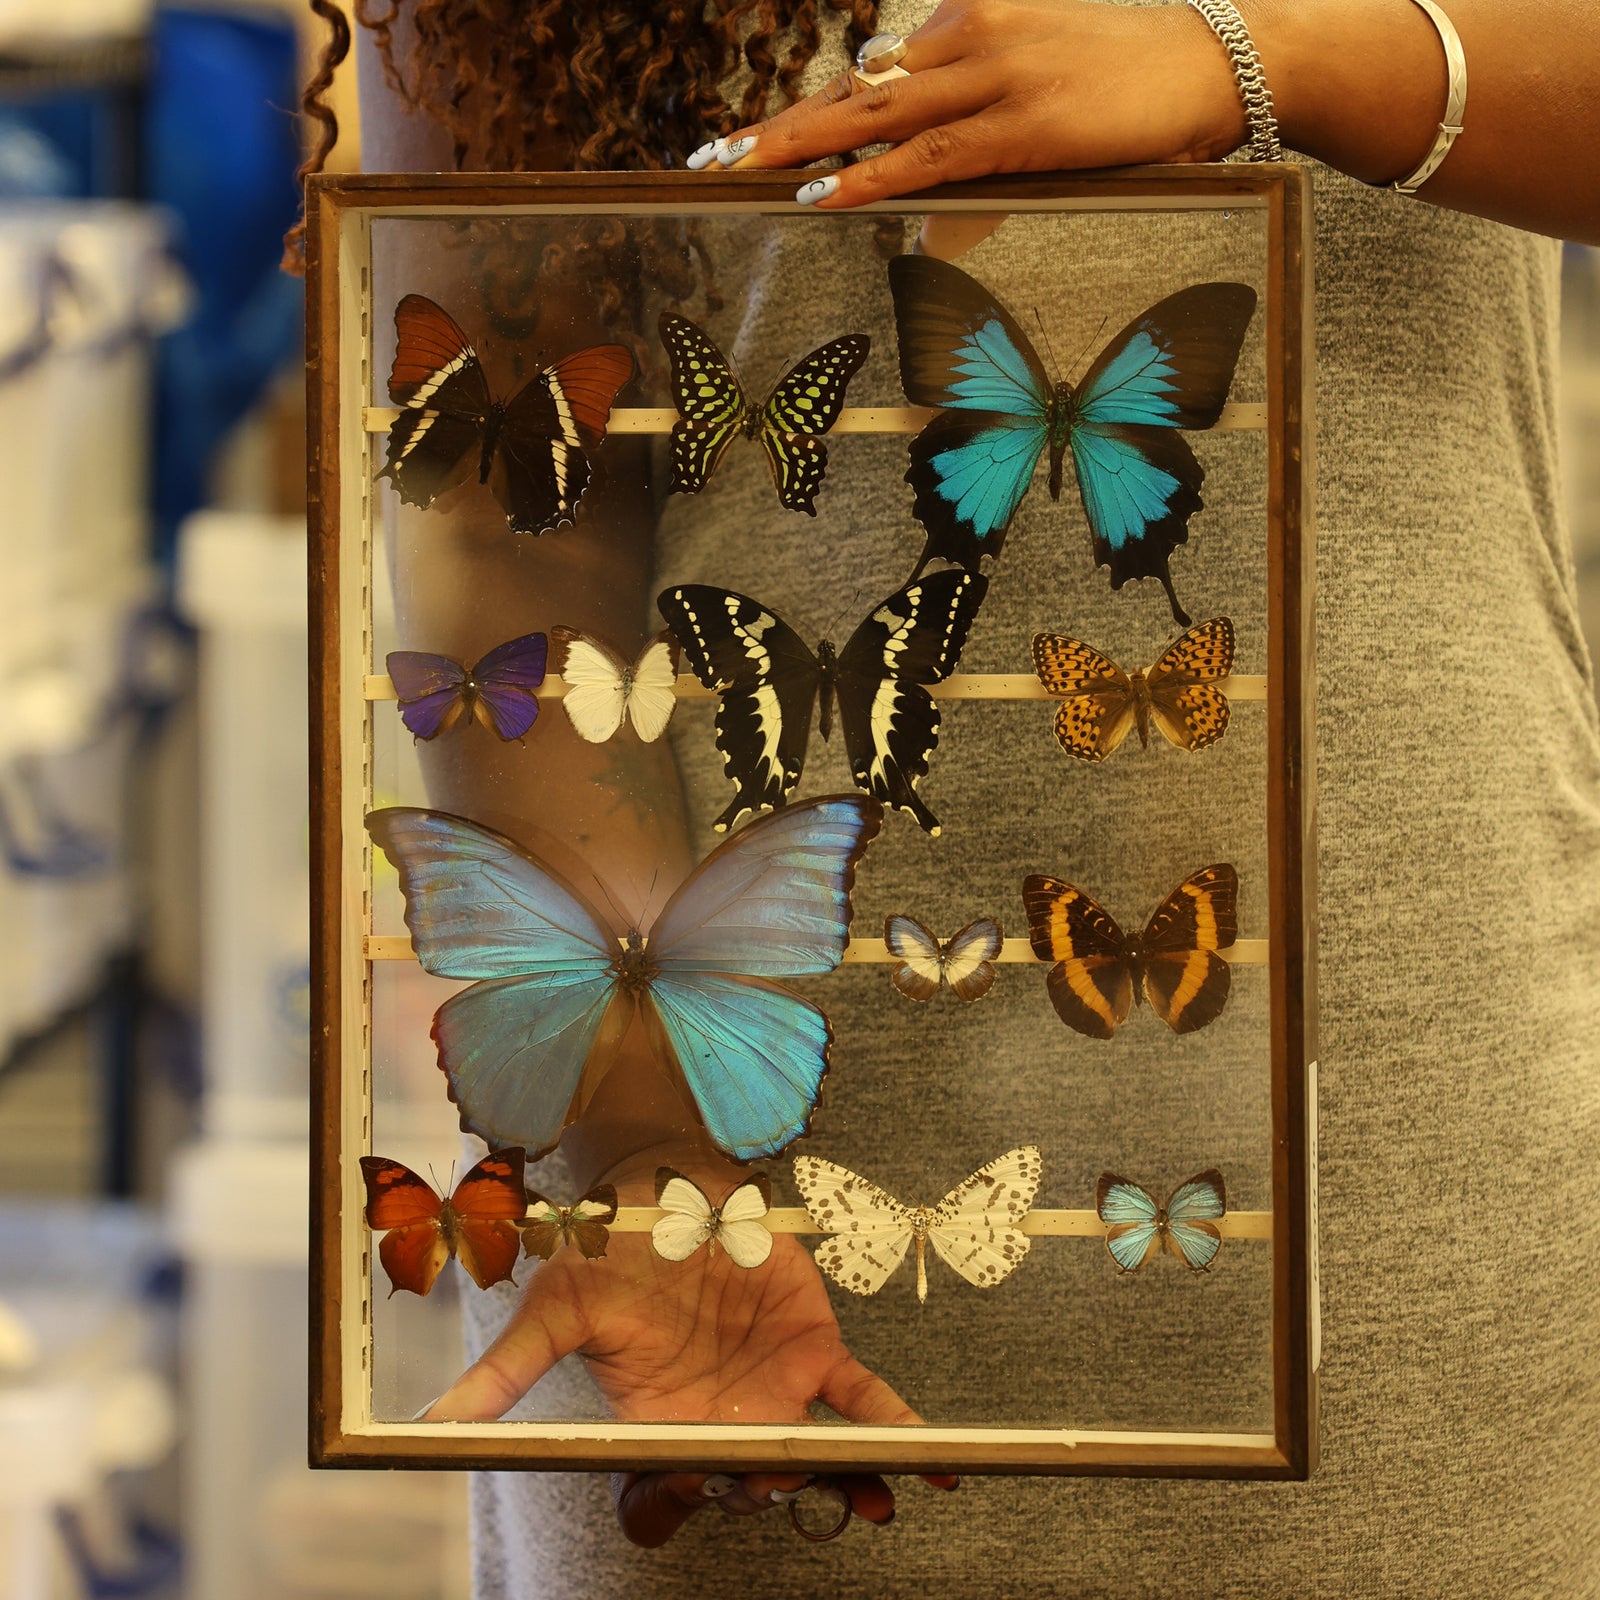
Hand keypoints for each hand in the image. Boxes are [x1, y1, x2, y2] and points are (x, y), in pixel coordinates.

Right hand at [424, 1156, 956, 1545]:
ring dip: (848, 1482)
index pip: (676, 1479)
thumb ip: (509, 1370)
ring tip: (874, 1502)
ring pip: (818, 1455)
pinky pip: (865, 1402)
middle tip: (780, 1475)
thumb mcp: (558, 1306)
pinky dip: (899, 1428)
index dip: (688, 1488)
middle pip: (755, 1479)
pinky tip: (932, 1456)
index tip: (692, 1477)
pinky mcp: (818, 1355)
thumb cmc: (610, 1254)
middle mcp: (722, 1421)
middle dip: (774, 1488)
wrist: (670, 1191)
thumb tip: (435, 1426)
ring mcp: (776, 1392)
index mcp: (658, 1424)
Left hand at [703, 0, 1245, 205]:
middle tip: (714, 152)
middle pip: (852, 89)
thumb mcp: (1038, 82)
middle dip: (778, 126)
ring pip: (873, 117)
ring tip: (740, 172)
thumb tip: (928, 191)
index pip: (869, 72)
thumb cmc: (1128, 76)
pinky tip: (820, 198)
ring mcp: (992, 79)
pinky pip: (925, 159)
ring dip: (800, 148)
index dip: (810, 107)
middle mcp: (967, 39)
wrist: (1214, 58)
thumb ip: (975, 123)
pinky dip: (867, 179)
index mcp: (967, 23)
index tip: (754, 133)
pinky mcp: (1019, 126)